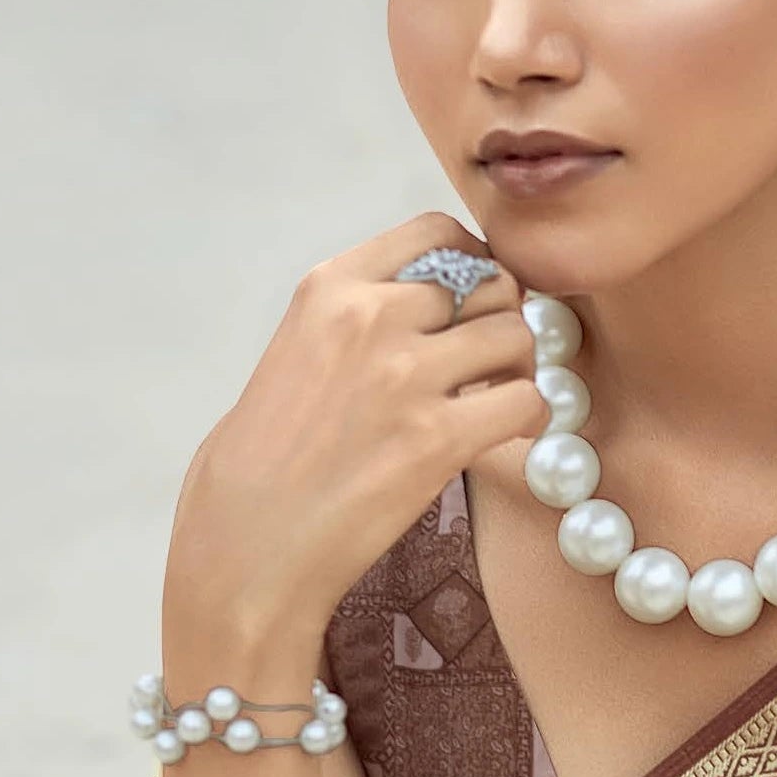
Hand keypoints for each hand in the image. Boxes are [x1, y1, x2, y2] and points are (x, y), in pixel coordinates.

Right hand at [165, 212, 545, 654]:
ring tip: (498, 401)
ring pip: (517, 336)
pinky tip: (507, 437)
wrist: (246, 542)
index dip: (473, 263)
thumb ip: (356, 320)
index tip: (473, 301)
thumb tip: (428, 310)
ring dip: (521, 367)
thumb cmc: (260, 461)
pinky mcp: (438, 438)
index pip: (436, 233)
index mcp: (331, 287)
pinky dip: (530, 418)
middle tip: (493, 361)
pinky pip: (527, 401)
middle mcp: (372, 316)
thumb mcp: (295, 352)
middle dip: (502, 318)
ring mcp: (407, 375)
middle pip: (489, 283)